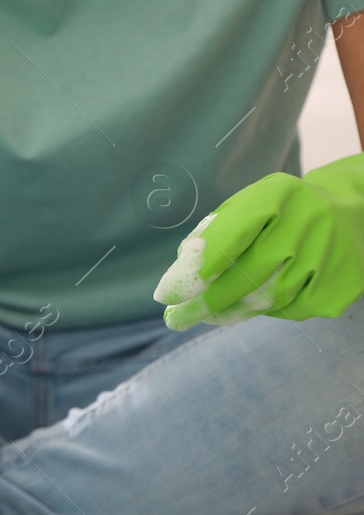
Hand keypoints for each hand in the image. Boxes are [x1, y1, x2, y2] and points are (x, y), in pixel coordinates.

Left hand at [154, 154, 363, 328]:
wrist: (352, 213)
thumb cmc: (280, 213)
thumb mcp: (248, 206)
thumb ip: (213, 234)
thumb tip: (180, 277)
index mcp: (277, 194)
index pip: (233, 233)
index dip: (199, 268)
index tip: (168, 296)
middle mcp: (308, 221)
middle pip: (248, 274)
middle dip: (204, 303)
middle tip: (176, 319)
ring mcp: (330, 254)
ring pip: (268, 299)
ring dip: (230, 313)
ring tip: (205, 317)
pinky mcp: (342, 283)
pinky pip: (292, 309)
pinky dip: (266, 312)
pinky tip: (254, 306)